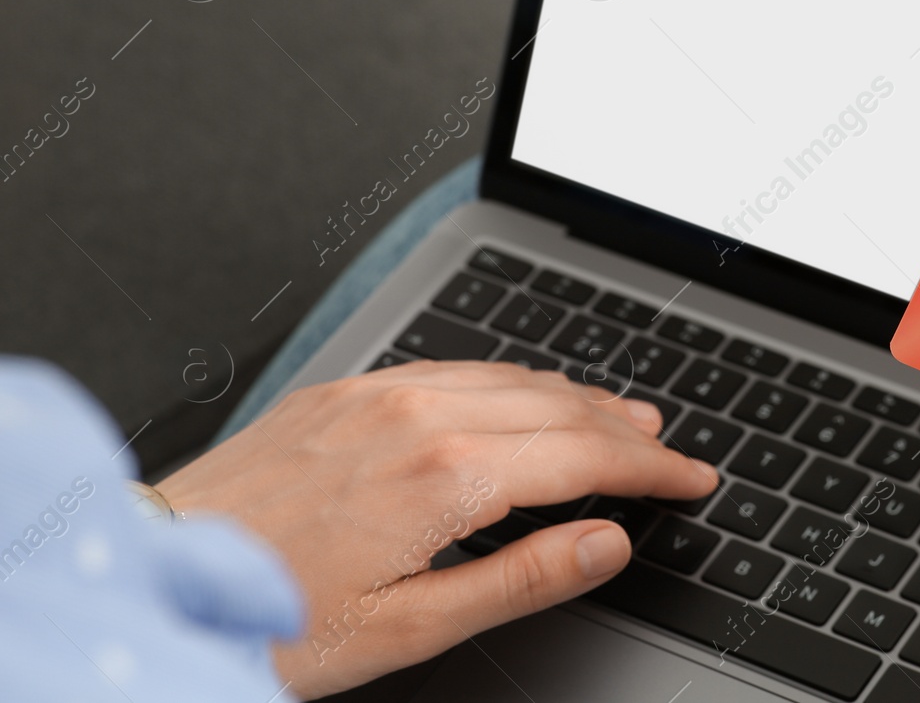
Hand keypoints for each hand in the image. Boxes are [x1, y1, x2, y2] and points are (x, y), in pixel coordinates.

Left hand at [158, 360, 717, 697]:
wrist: (155, 571)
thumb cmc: (273, 615)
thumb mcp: (410, 627)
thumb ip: (523, 578)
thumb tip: (608, 542)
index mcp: (446, 474)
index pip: (584, 455)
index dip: (649, 468)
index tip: (690, 477)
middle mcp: (418, 415)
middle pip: (557, 405)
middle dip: (624, 426)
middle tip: (668, 447)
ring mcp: (378, 394)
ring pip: (509, 376)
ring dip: (574, 396)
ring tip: (617, 415)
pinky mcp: (344, 390)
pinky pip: (451, 366)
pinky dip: (509, 379)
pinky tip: (520, 394)